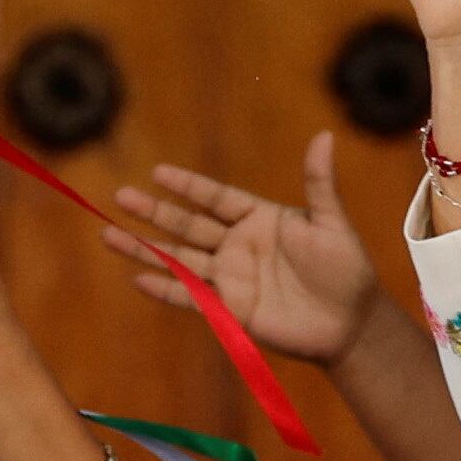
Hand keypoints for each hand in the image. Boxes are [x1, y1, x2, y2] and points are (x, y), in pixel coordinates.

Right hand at [107, 133, 379, 364]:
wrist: (351, 325)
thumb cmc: (347, 270)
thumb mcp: (333, 224)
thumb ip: (320, 184)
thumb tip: (325, 135)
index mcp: (259, 218)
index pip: (216, 198)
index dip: (188, 186)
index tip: (159, 173)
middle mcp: (238, 245)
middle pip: (188, 225)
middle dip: (154, 212)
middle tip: (120, 196)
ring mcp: (231, 277)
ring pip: (181, 259)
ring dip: (146, 248)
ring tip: (109, 235)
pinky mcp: (230, 309)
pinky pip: (192, 297)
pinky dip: (167, 288)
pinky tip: (139, 278)